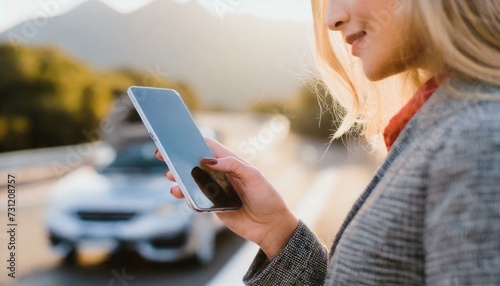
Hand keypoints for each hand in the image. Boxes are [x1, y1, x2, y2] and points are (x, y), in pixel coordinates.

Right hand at [155, 138, 298, 258]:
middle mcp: (221, 174)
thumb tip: (207, 160)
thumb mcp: (253, 177)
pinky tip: (181, 194)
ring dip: (179, 178)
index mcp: (231, 162)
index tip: (176, 138)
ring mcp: (215, 190)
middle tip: (162, 156)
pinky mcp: (212, 206)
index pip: (209, 146)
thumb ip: (232, 165)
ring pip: (192, 181)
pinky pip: (194, 199)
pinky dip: (185, 196)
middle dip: (178, 159)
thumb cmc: (266, 198)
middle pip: (195, 162)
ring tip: (170, 178)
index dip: (193, 140)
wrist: (270, 227)